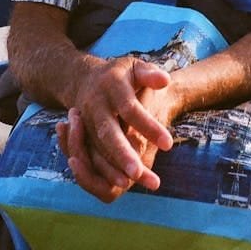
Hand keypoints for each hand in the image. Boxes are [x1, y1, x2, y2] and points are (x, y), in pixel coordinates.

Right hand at [56, 55, 174, 201]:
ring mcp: (85, 122)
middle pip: (108, 132)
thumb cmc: (120, 74)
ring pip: (97, 149)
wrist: (84, 79)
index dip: (148, 126)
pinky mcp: (81, 136)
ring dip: (112, 168)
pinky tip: (121, 183)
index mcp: (111, 85)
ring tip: (132, 182)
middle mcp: (95, 104)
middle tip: (138, 172)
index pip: (130, 108)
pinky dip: (103, 170)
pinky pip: (90, 156)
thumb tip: (165, 80)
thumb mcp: (134, 67)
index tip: (169, 143)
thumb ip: (150, 74)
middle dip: (121, 153)